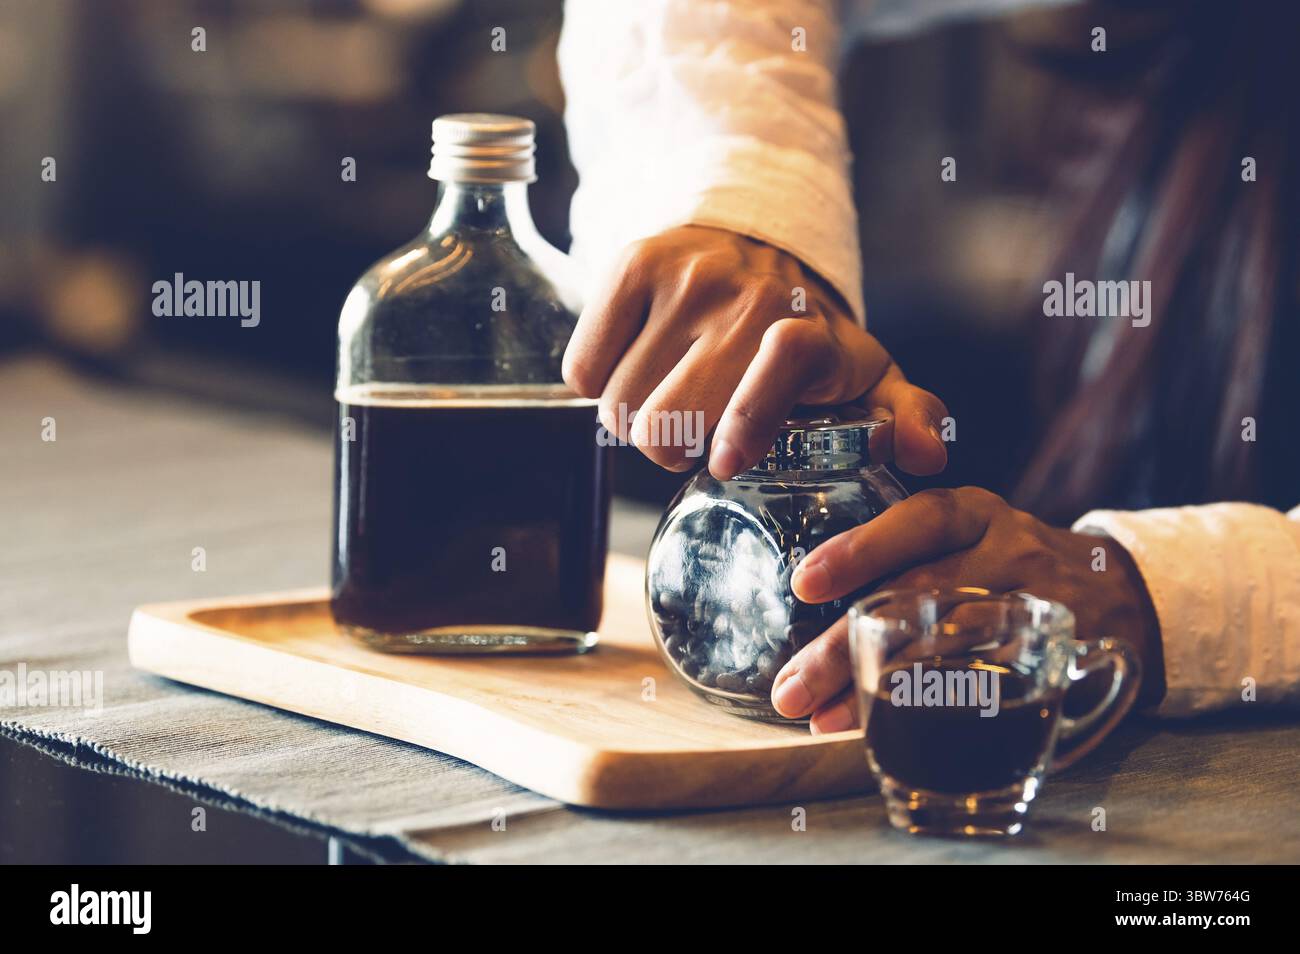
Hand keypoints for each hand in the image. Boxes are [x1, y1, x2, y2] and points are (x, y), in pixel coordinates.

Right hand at [562, 225, 947, 477]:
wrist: (754, 237)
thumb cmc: (806, 331)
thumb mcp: (864, 372)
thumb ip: (905, 416)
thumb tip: (930, 456)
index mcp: (807, 329)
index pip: (780, 364)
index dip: (748, 420)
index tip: (726, 462)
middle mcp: (744, 296)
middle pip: (666, 422)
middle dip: (671, 446)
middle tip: (694, 431)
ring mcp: (683, 277)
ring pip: (616, 404)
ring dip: (633, 419)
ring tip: (668, 398)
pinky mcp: (631, 266)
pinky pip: (582, 369)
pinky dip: (598, 382)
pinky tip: (635, 368)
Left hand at [773, 487, 1165, 731]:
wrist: (1123, 593)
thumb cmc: (1014, 566)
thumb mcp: (973, 536)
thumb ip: (910, 557)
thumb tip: (808, 609)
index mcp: (978, 515)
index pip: (919, 522)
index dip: (860, 550)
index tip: (803, 585)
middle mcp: (1011, 551)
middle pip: (920, 595)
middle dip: (845, 645)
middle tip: (791, 686)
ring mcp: (1038, 604)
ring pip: (949, 647)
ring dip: (878, 688)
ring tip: (820, 716)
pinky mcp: (1058, 656)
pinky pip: (991, 688)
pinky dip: (933, 711)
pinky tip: (887, 731)